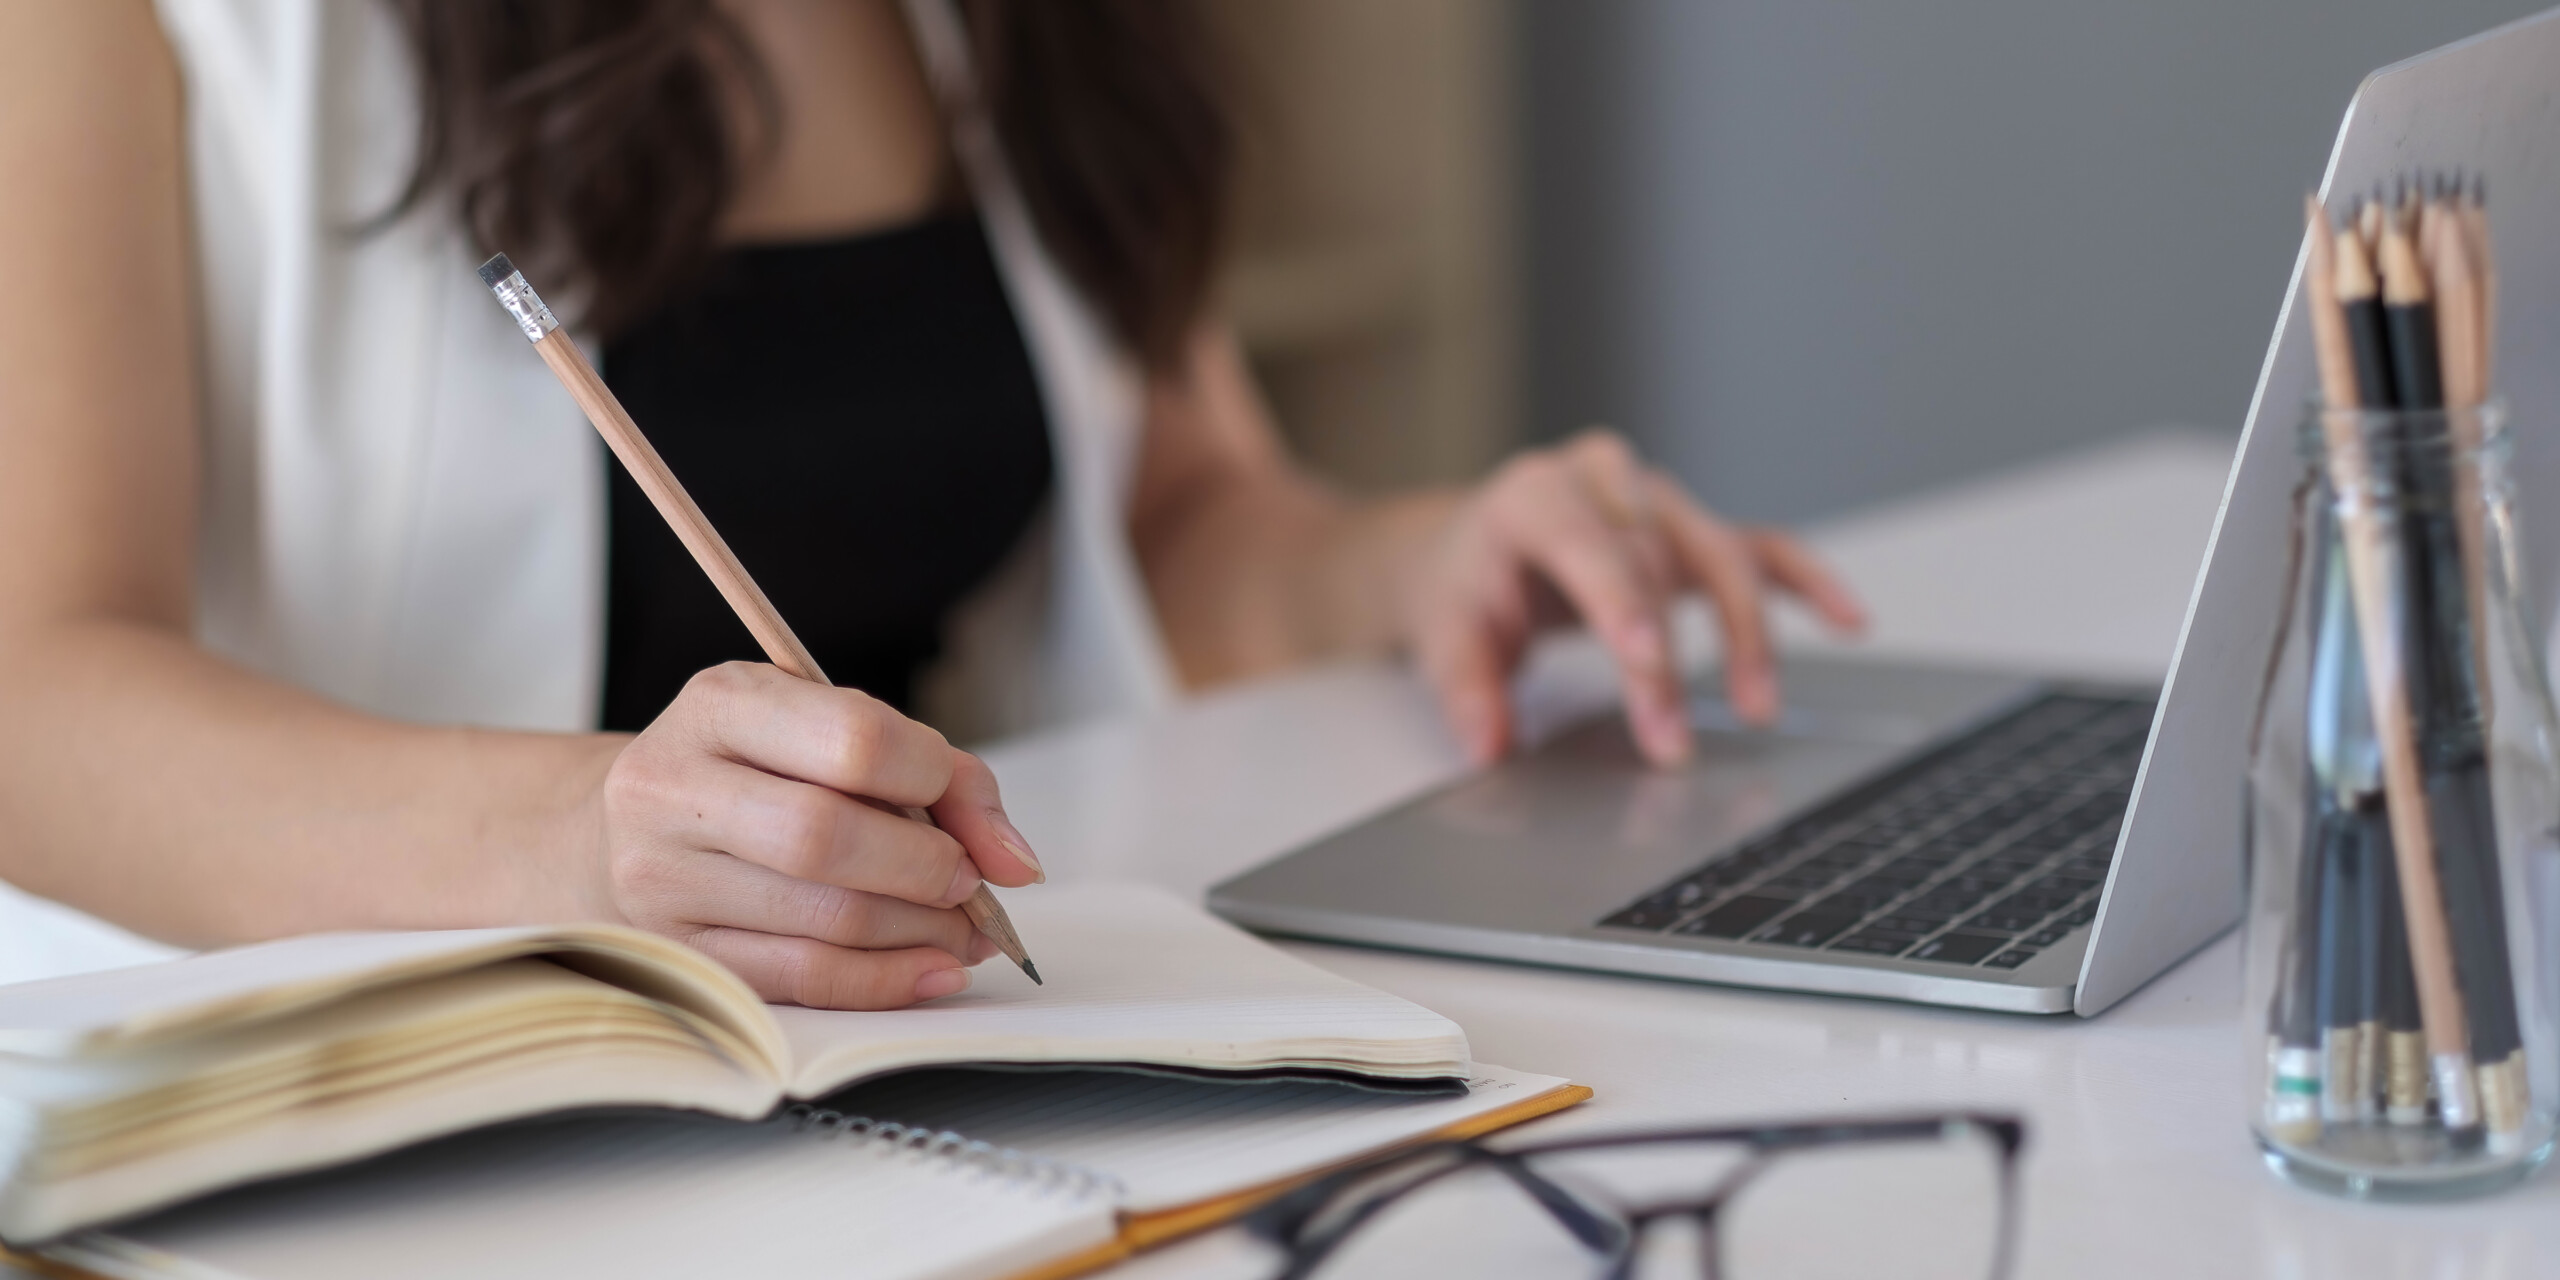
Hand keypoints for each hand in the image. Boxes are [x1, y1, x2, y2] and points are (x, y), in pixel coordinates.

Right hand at [595, 662, 1043, 1009]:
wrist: (634, 827)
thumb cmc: (760, 772)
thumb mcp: (830, 730)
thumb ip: (939, 774)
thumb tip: (1013, 860)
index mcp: (721, 704)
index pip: (854, 740)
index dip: (933, 780)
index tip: (967, 815)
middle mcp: (673, 787)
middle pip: (827, 837)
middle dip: (927, 868)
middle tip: (969, 884)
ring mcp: (662, 878)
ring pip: (825, 918)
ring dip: (921, 932)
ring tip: (960, 930)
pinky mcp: (680, 955)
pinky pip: (804, 980)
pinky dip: (888, 980)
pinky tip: (931, 968)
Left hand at [1408, 430, 1865, 767]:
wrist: (1470, 548)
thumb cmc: (1465, 584)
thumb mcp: (1443, 633)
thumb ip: (1466, 689)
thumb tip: (1490, 743)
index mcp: (1534, 496)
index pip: (1589, 545)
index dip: (1622, 604)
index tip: (1646, 663)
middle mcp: (1604, 482)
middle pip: (1655, 563)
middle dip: (1667, 660)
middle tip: (1669, 738)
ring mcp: (1657, 502)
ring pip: (1720, 556)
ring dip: (1745, 634)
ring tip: (1756, 707)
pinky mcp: (1692, 531)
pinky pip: (1763, 549)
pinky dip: (1807, 583)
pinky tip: (1849, 620)